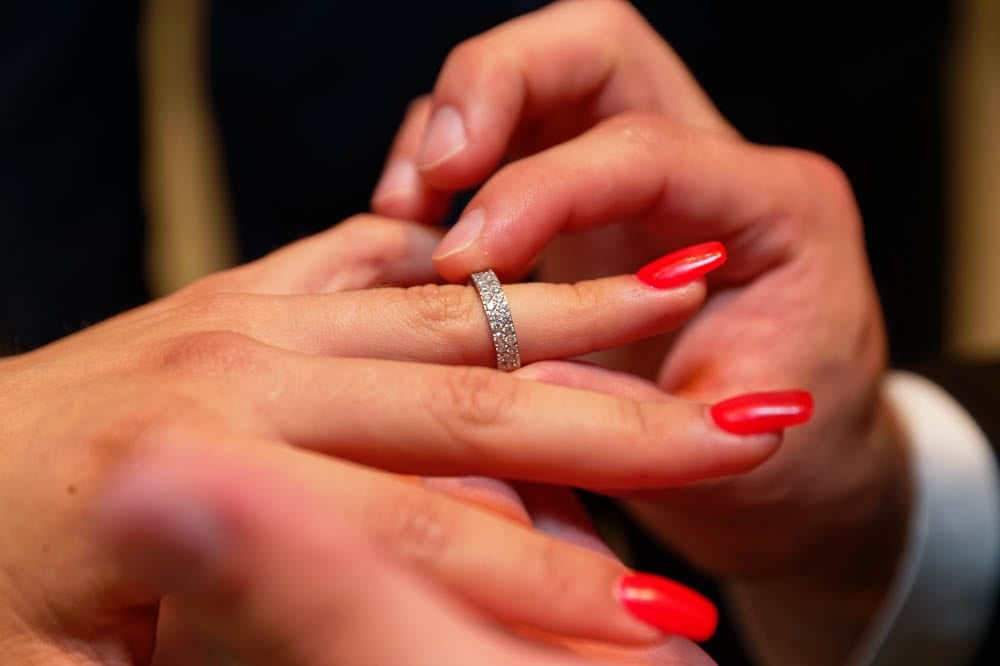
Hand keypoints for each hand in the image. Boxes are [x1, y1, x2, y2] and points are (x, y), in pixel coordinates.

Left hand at [0, 214, 780, 661]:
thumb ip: (229, 636)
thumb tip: (359, 628)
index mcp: (205, 471)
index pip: (430, 533)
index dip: (555, 581)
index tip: (672, 623)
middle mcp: (243, 372)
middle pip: (474, 400)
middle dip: (622, 420)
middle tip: (750, 422)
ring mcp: (245, 318)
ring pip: (451, 311)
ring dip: (578, 313)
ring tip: (688, 293)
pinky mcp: (247, 296)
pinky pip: (377, 262)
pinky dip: (471, 268)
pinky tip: (540, 258)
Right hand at [374, 0, 909, 653]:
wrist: (800, 470)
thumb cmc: (785, 465)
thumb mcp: (721, 470)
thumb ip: (617, 416)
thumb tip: (508, 376)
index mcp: (776, 214)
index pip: (641, 149)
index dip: (539, 191)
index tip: (464, 266)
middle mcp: (713, 166)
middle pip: (592, 48)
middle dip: (495, 86)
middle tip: (431, 177)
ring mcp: (648, 175)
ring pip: (542, 74)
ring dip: (458, 121)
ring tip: (407, 210)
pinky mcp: (595, 203)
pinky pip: (511, 139)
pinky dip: (453, 167)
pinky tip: (420, 230)